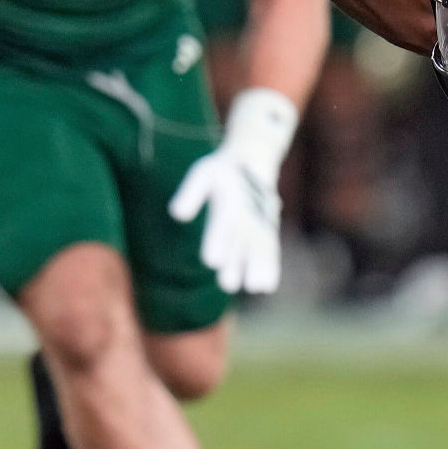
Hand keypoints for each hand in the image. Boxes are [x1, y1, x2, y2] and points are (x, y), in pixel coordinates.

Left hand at [168, 87, 297, 293]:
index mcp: (230, 199)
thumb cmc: (221, 170)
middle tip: (227, 283)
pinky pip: (271, 249)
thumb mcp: (203, 174)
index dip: (217, 241)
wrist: (254, 160)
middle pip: (241, 242)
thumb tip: (176, 215)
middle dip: (236, 262)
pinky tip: (265, 287)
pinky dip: (271, 266)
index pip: (222, 224)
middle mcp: (247, 214)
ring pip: (259, 248)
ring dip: (257, 268)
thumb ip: (190, 194)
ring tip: (252, 288)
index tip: (211, 261)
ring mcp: (260, 223)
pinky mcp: (267, 230)